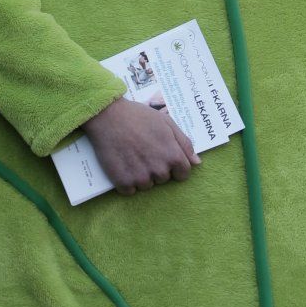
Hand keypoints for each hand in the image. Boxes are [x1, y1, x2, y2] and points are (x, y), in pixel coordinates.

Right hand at [84, 98, 200, 194]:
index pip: (183, 174)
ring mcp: (140, 177)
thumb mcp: (167, 123)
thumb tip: (197, 163)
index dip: (175, 165)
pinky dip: (127, 181)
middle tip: (144, 151)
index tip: (164, 157)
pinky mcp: (123, 182)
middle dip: (157, 168)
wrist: (108, 116)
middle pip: (164, 179)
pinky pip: (130, 191)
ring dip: (141, 175)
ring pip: (147, 186)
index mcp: (172, 155)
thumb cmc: (139, 116)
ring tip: (132, 156)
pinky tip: (122, 165)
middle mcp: (159, 169)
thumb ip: (184, 143)